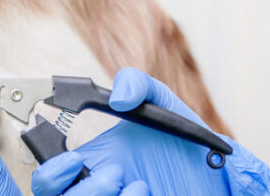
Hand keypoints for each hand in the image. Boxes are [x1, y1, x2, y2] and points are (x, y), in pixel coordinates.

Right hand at [32, 68, 269, 195]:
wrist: (220, 176)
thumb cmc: (187, 143)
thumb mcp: (162, 104)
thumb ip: (138, 85)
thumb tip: (118, 99)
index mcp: (92, 161)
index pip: (48, 176)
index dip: (50, 173)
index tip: (75, 160)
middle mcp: (97, 187)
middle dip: (80, 190)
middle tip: (114, 174)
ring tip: (137, 185)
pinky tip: (149, 193)